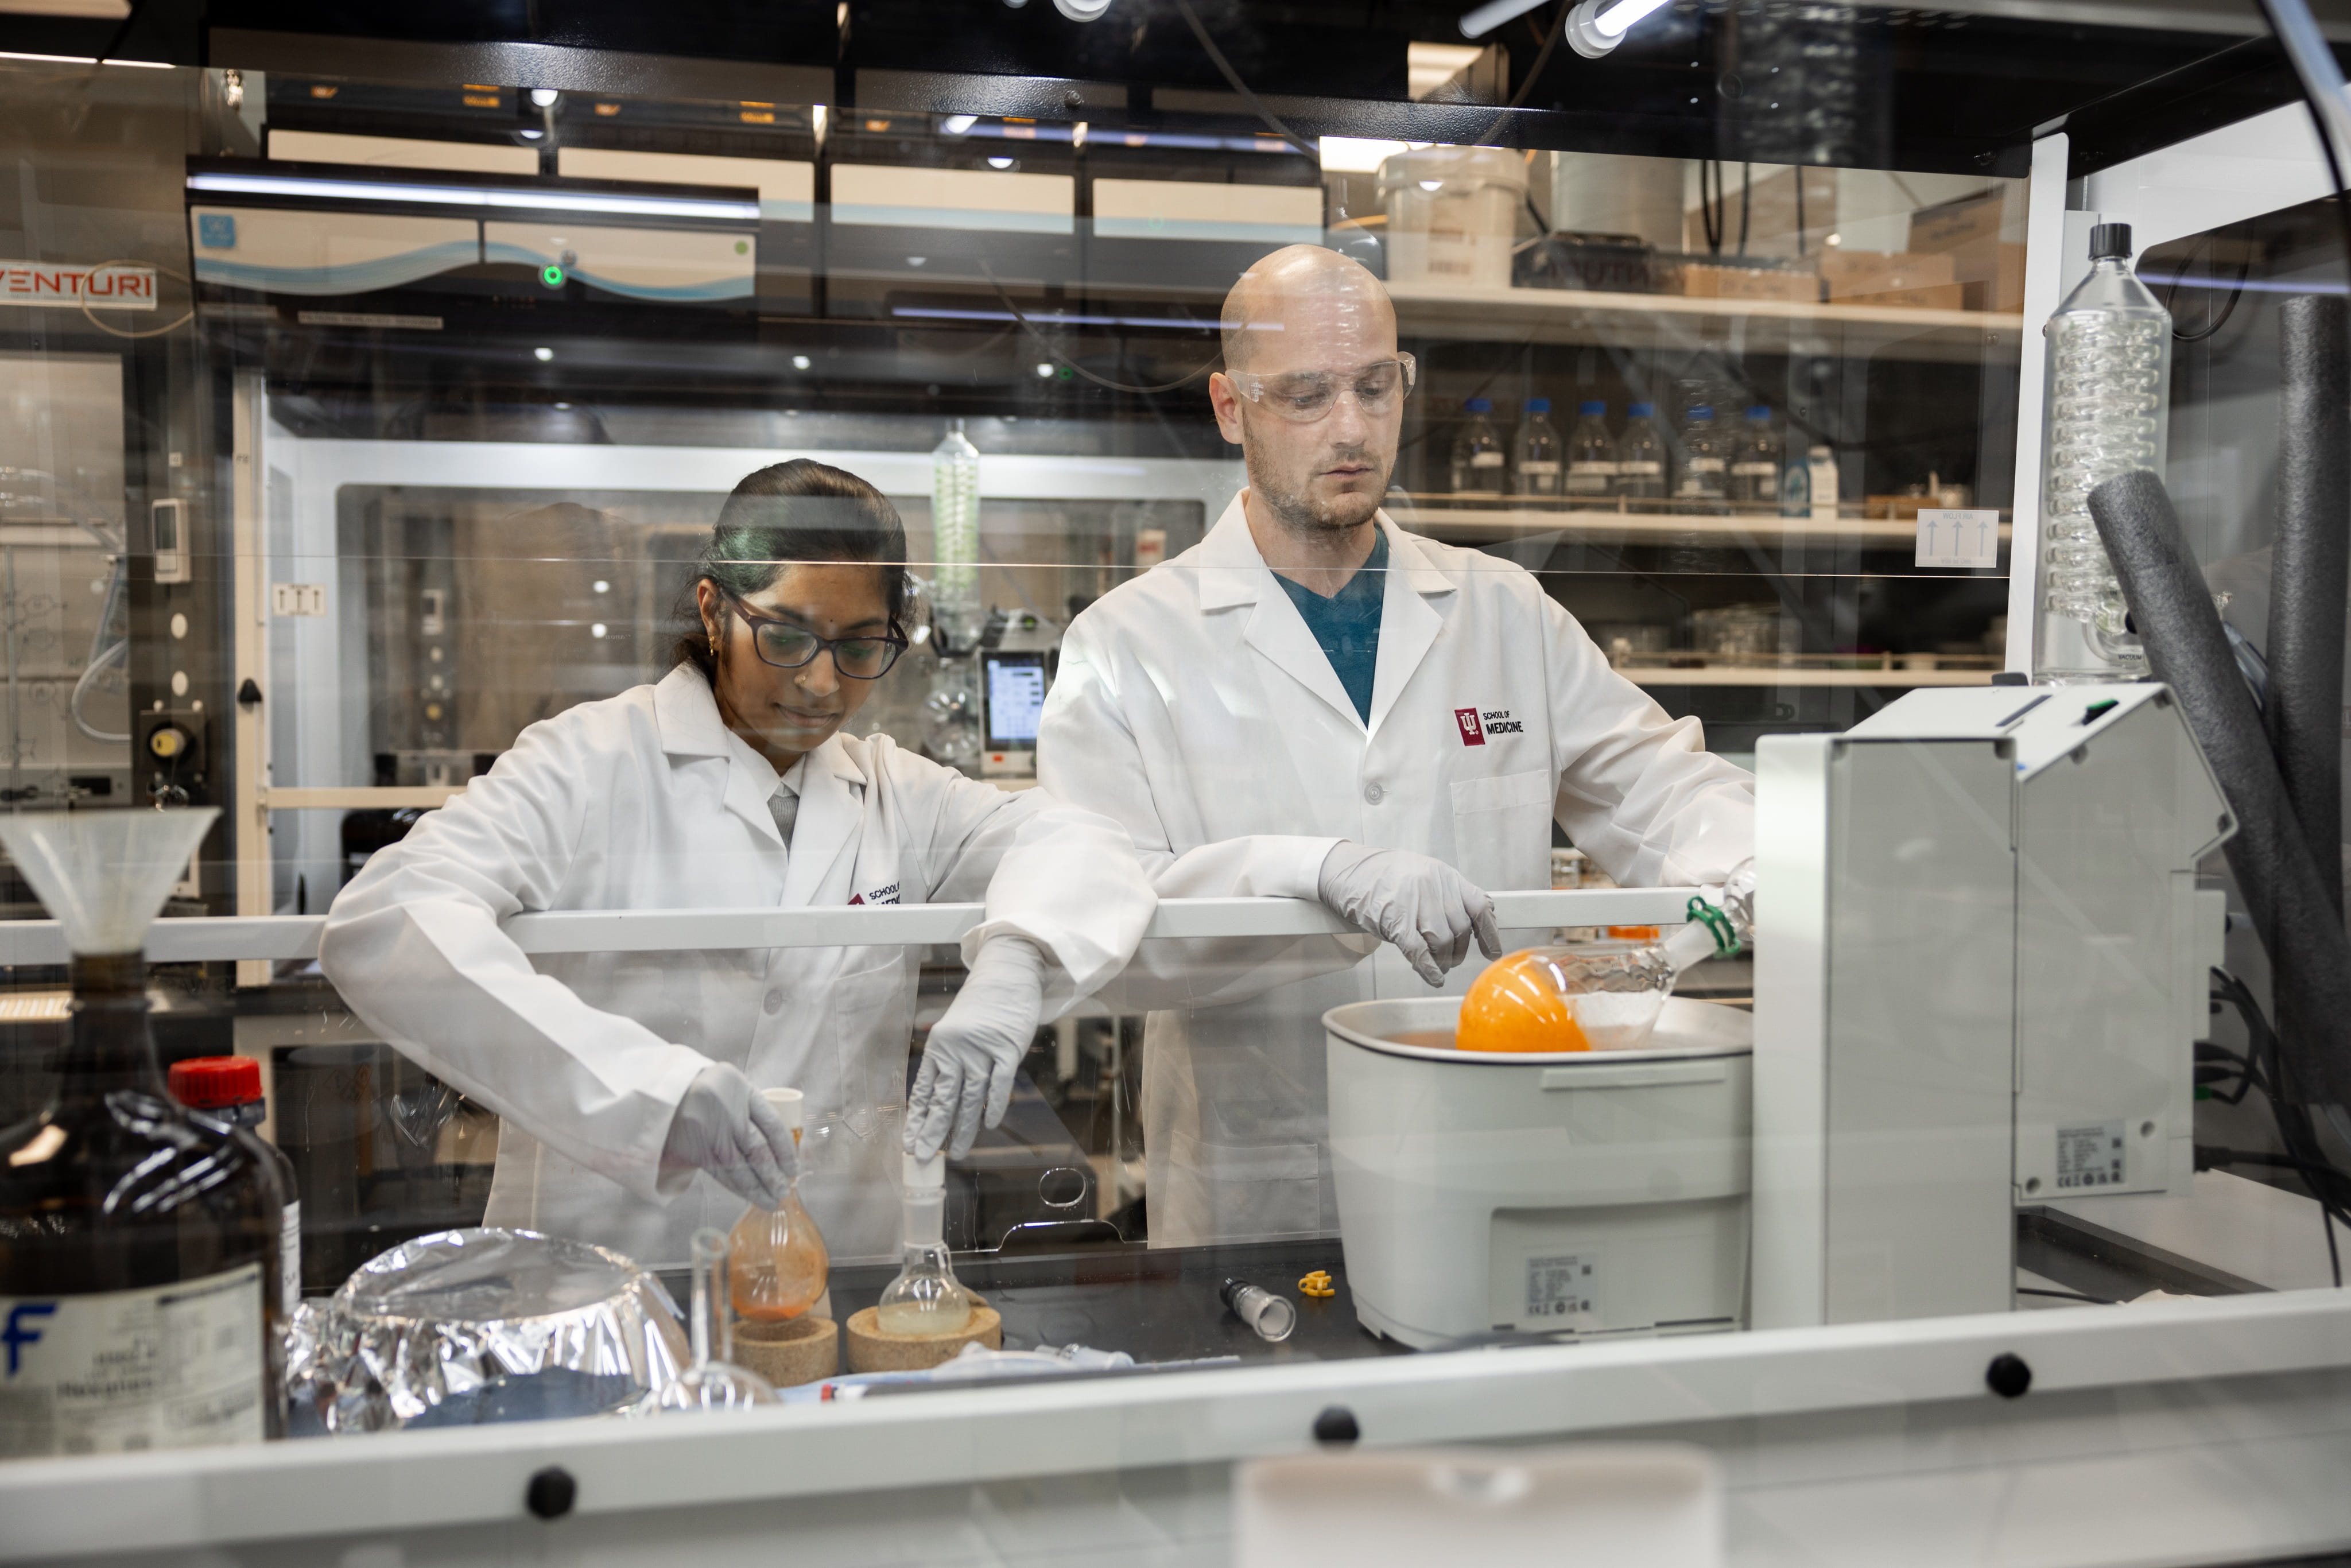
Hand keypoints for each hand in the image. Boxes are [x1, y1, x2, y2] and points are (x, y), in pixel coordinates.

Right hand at [661, 1063, 797, 1208]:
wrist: (664, 1092)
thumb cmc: (707, 1088)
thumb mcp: (734, 1084)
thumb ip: (754, 1108)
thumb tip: (778, 1144)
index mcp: (742, 1091)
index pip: (773, 1125)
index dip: (787, 1151)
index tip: (793, 1168)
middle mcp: (728, 1114)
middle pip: (758, 1151)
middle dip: (774, 1176)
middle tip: (784, 1191)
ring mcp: (710, 1134)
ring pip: (740, 1168)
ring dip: (757, 1189)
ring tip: (771, 1201)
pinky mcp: (695, 1151)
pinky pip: (721, 1174)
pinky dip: (736, 1188)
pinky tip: (748, 1196)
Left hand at [906, 936, 1045, 1160]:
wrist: (1007, 973)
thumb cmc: (982, 1005)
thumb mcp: (956, 1030)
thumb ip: (950, 1061)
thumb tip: (942, 1098)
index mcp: (939, 1046)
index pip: (924, 1089)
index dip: (917, 1119)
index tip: (909, 1142)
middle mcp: (956, 1049)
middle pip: (943, 1097)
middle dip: (933, 1131)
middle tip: (924, 1157)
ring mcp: (982, 1049)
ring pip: (970, 1096)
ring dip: (963, 1128)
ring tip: (957, 1153)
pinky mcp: (1008, 1048)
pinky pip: (999, 1083)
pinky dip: (994, 1105)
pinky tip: (988, 1126)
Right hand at [1318, 842, 1503, 986]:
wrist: (1349, 871)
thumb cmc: (1386, 877)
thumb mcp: (1425, 876)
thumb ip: (1449, 897)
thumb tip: (1473, 925)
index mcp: (1445, 875)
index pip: (1479, 905)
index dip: (1489, 933)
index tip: (1492, 952)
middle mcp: (1433, 885)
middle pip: (1460, 928)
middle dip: (1458, 951)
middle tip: (1450, 960)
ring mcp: (1414, 901)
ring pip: (1442, 940)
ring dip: (1442, 960)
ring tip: (1436, 965)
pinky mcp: (1395, 918)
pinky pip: (1419, 949)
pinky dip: (1428, 967)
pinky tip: (1433, 977)